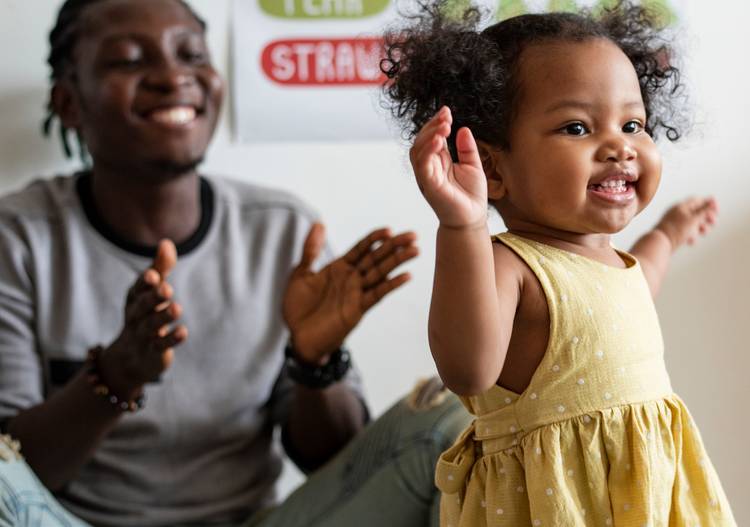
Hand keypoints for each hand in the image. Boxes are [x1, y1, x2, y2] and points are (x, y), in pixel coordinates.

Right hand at [99, 240, 187, 396]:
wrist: (130, 357)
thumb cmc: (144, 314)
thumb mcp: (150, 291)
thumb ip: (160, 268)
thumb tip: (167, 242)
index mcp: (135, 298)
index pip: (138, 288)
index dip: (145, 282)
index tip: (154, 275)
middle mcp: (136, 316)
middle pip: (143, 306)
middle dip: (153, 297)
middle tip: (167, 289)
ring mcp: (143, 335)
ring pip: (152, 325)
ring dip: (163, 317)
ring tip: (177, 308)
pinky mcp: (153, 352)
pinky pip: (161, 346)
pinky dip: (171, 339)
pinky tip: (183, 332)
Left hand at [283, 224, 417, 363]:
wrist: (297, 337)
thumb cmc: (298, 307)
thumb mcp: (301, 273)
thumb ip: (311, 250)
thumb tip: (319, 223)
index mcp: (339, 268)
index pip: (361, 249)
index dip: (374, 239)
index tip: (389, 230)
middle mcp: (351, 278)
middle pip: (376, 258)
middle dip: (394, 246)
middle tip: (413, 235)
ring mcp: (356, 293)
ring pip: (381, 273)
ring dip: (398, 261)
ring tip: (415, 250)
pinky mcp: (358, 308)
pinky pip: (377, 294)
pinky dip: (391, 284)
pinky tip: (405, 276)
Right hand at [409, 106, 487, 227]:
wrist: (472, 218)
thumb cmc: (471, 196)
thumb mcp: (473, 165)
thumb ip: (467, 148)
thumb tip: (463, 129)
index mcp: (438, 162)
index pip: (431, 138)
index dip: (436, 123)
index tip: (447, 111)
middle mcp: (429, 168)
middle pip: (421, 141)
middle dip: (432, 126)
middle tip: (446, 117)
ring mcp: (427, 177)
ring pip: (418, 151)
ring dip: (429, 136)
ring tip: (444, 126)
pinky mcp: (429, 186)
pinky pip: (423, 166)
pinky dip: (428, 151)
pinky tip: (439, 141)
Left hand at [655, 196, 717, 249]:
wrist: (660, 243)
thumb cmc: (676, 230)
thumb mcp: (694, 219)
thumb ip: (704, 210)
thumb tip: (712, 200)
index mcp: (681, 206)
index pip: (698, 200)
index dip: (709, 204)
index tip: (717, 210)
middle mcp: (677, 213)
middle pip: (697, 212)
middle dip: (706, 217)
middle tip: (713, 223)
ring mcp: (675, 222)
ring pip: (692, 223)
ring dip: (701, 227)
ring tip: (703, 233)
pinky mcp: (674, 232)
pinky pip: (686, 232)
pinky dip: (691, 235)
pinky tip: (690, 241)